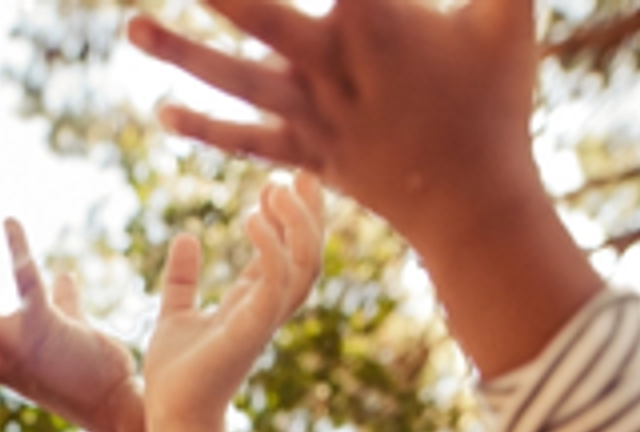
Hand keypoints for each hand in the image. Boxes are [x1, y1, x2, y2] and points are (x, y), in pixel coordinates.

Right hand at [0, 219, 150, 431]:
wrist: (121, 401)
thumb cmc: (97, 371)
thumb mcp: (70, 332)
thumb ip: (62, 304)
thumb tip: (63, 278)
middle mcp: (0, 361)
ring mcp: (17, 347)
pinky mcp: (44, 328)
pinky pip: (25, 282)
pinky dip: (17, 250)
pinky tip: (9, 222)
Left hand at [127, 0, 538, 251]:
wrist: (474, 204)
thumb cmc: (496, 100)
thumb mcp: (509, 19)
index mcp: (378, 22)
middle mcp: (333, 66)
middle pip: (261, 14)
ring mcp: (313, 114)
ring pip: (236, 79)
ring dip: (180, 54)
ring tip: (130, 27)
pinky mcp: (304, 152)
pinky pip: (244, 140)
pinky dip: (204, 128)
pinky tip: (162, 111)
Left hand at [144, 175, 324, 431]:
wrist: (169, 416)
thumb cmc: (174, 376)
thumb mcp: (175, 313)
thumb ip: (183, 278)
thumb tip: (185, 237)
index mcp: (253, 305)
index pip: (287, 254)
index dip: (289, 217)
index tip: (280, 180)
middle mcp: (267, 311)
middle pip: (310, 255)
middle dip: (310, 213)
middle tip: (299, 172)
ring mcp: (263, 321)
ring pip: (305, 266)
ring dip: (298, 224)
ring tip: (277, 186)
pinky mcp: (250, 330)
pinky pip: (276, 282)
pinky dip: (272, 247)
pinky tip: (252, 217)